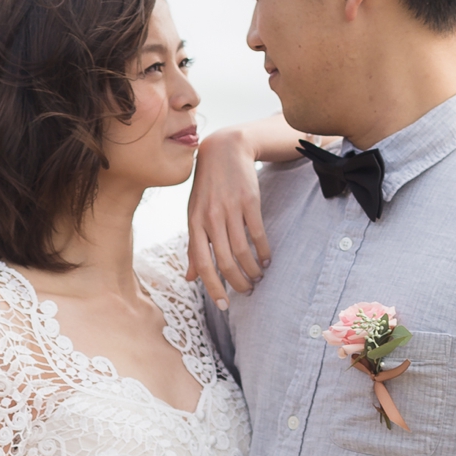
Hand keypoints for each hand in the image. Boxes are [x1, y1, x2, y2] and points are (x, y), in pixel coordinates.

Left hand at [186, 127, 270, 305]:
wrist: (224, 150)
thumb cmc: (207, 187)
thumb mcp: (194, 214)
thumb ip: (193, 247)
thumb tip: (189, 278)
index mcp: (194, 223)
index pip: (202, 263)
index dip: (213, 287)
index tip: (224, 305)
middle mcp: (210, 218)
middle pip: (224, 261)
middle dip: (237, 283)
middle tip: (247, 291)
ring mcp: (229, 209)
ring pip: (242, 251)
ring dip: (252, 270)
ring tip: (258, 278)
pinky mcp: (249, 201)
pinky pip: (257, 234)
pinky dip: (263, 252)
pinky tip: (266, 260)